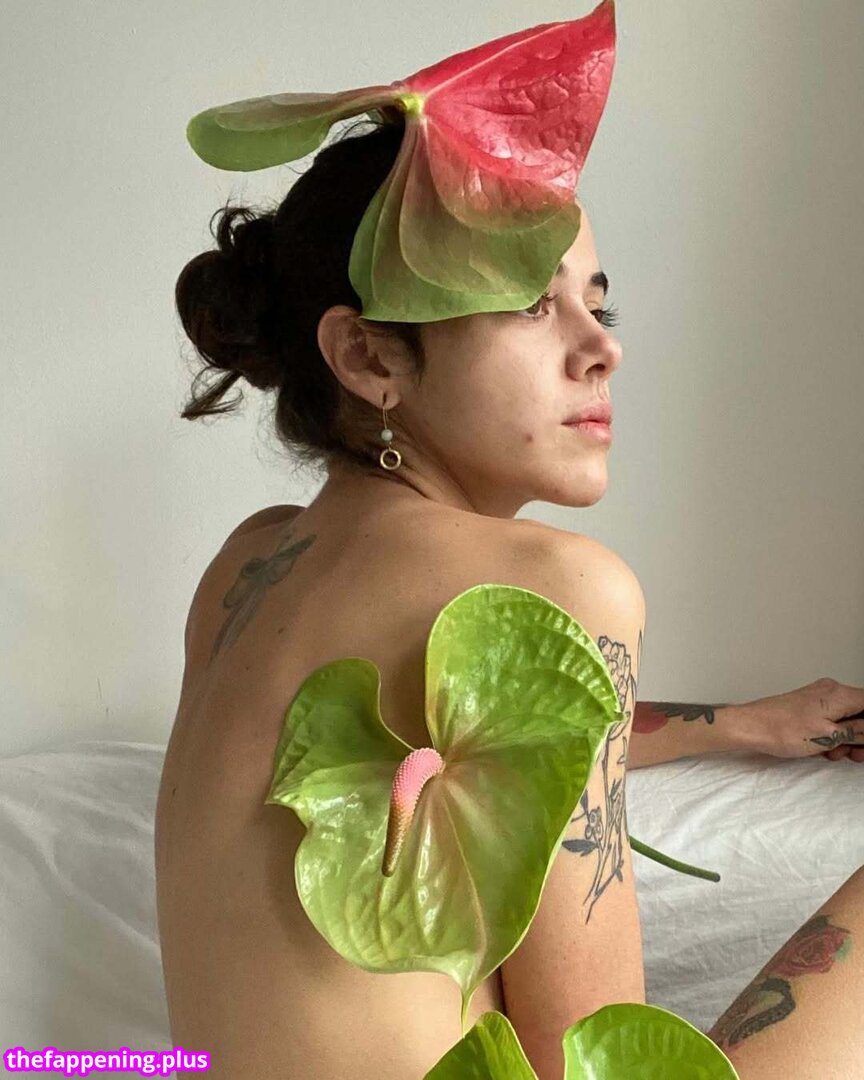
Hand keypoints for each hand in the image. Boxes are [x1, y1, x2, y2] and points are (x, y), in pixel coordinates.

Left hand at [737, 678, 863, 761]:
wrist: (751, 727)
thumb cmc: (783, 730)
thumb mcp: (831, 736)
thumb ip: (860, 731)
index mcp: (840, 694)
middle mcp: (832, 691)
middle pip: (861, 713)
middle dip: (861, 737)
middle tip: (855, 754)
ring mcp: (819, 699)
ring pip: (847, 720)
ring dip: (846, 740)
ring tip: (833, 753)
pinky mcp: (809, 707)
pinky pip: (832, 721)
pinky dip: (832, 736)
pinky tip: (823, 750)